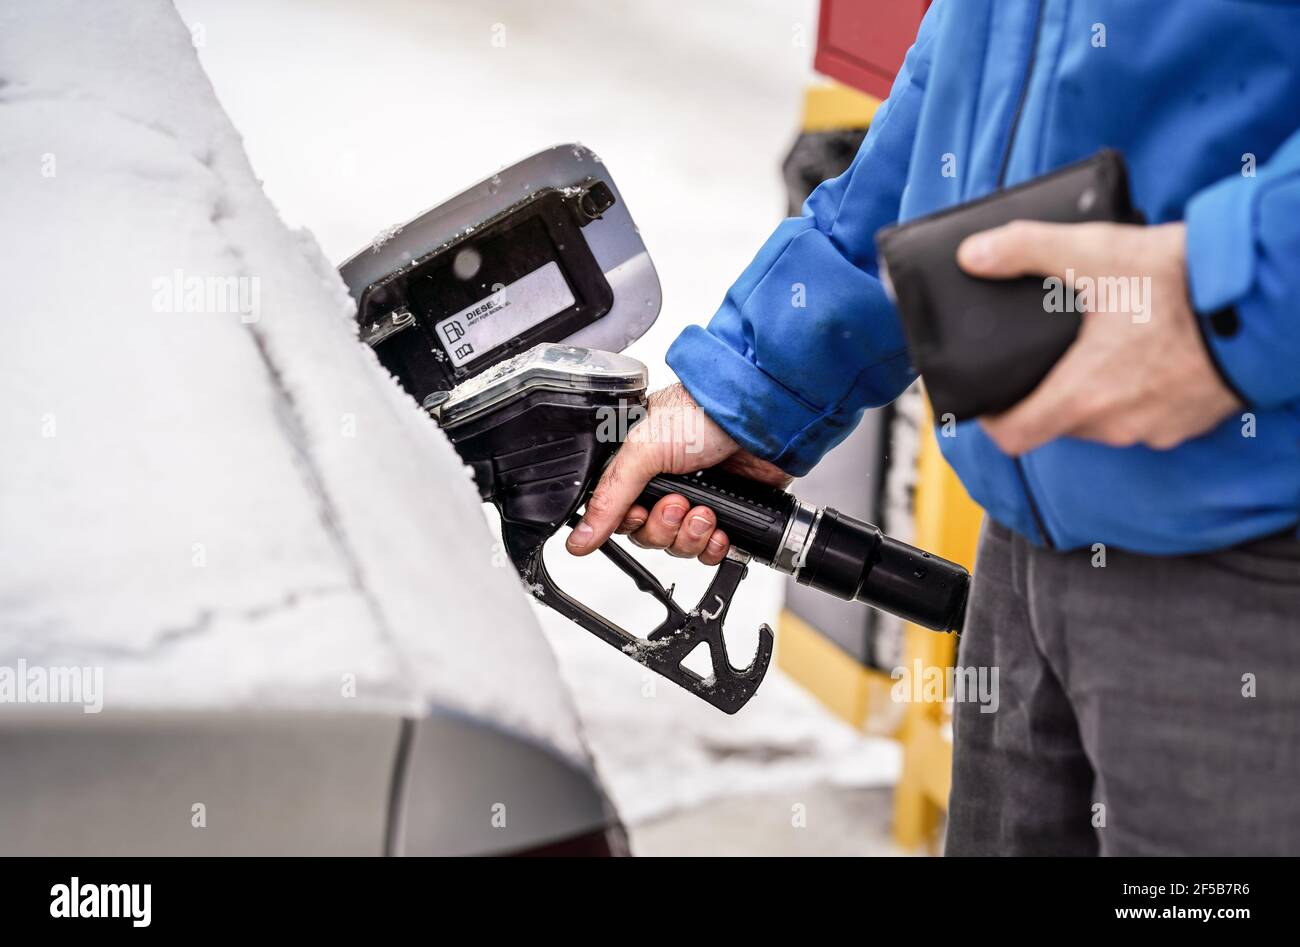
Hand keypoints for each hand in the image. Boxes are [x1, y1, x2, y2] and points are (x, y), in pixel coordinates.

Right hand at [565, 383, 789, 563]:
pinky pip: (708, 550)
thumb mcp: (643, 449)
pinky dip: (713, 546)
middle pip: (647, 534)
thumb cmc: (702, 412)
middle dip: (664, 526)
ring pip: (677, 545)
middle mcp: (664, 483)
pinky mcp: (725, 513)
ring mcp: (696, 498)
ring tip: (705, 510)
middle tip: (678, 503)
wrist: (761, 419)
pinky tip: (720, 528)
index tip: (641, 512)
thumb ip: (610, 497)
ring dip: (690, 535)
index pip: (618, 514)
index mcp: (637, 464)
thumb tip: (579, 537)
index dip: (629, 522)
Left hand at [957, 221, 1240, 454]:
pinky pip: (1146, 416)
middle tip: (1051, 350)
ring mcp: (1156, 428)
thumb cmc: (1184, 282)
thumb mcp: (1095, 253)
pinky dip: (1137, 392)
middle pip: (1057, 423)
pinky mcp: (1189, 423)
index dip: (993, 418)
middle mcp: (1116, 424)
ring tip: (1102, 344)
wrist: (1270, 301)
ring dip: (1095, 390)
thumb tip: (973, 254)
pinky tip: (1145, 353)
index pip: (1012, 437)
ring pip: (1103, 421)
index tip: (990, 396)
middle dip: (1048, 391)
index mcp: (1082, 396)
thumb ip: (1027, 250)